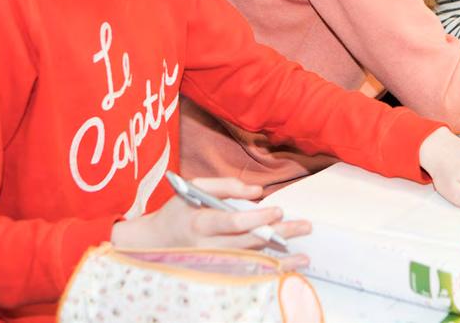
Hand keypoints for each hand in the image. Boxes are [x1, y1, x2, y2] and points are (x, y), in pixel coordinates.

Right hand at [111, 177, 311, 269]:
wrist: (155, 242)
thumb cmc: (178, 211)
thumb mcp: (194, 188)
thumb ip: (226, 186)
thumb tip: (257, 191)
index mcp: (200, 223)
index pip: (232, 222)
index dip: (256, 217)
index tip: (278, 210)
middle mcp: (208, 247)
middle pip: (249, 242)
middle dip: (279, 235)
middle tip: (304, 226)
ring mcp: (214, 263)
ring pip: (251, 261)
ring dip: (279, 261)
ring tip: (305, 257)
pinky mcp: (218, 272)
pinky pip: (248, 274)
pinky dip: (269, 274)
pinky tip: (287, 271)